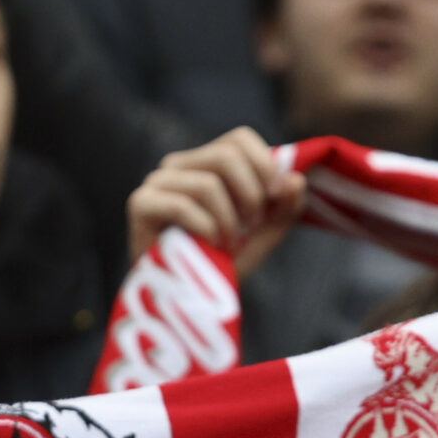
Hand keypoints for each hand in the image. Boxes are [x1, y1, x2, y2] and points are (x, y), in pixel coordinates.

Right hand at [128, 127, 304, 275]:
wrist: (185, 299)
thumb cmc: (221, 263)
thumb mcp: (262, 235)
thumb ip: (283, 208)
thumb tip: (296, 180)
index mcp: (207, 163)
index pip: (239, 138)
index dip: (265, 164)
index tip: (277, 196)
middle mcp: (179, 165)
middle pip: (226, 154)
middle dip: (251, 194)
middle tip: (253, 226)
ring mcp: (158, 182)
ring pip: (208, 183)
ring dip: (229, 220)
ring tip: (230, 244)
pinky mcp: (141, 204)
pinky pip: (182, 205)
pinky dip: (205, 229)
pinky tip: (210, 246)